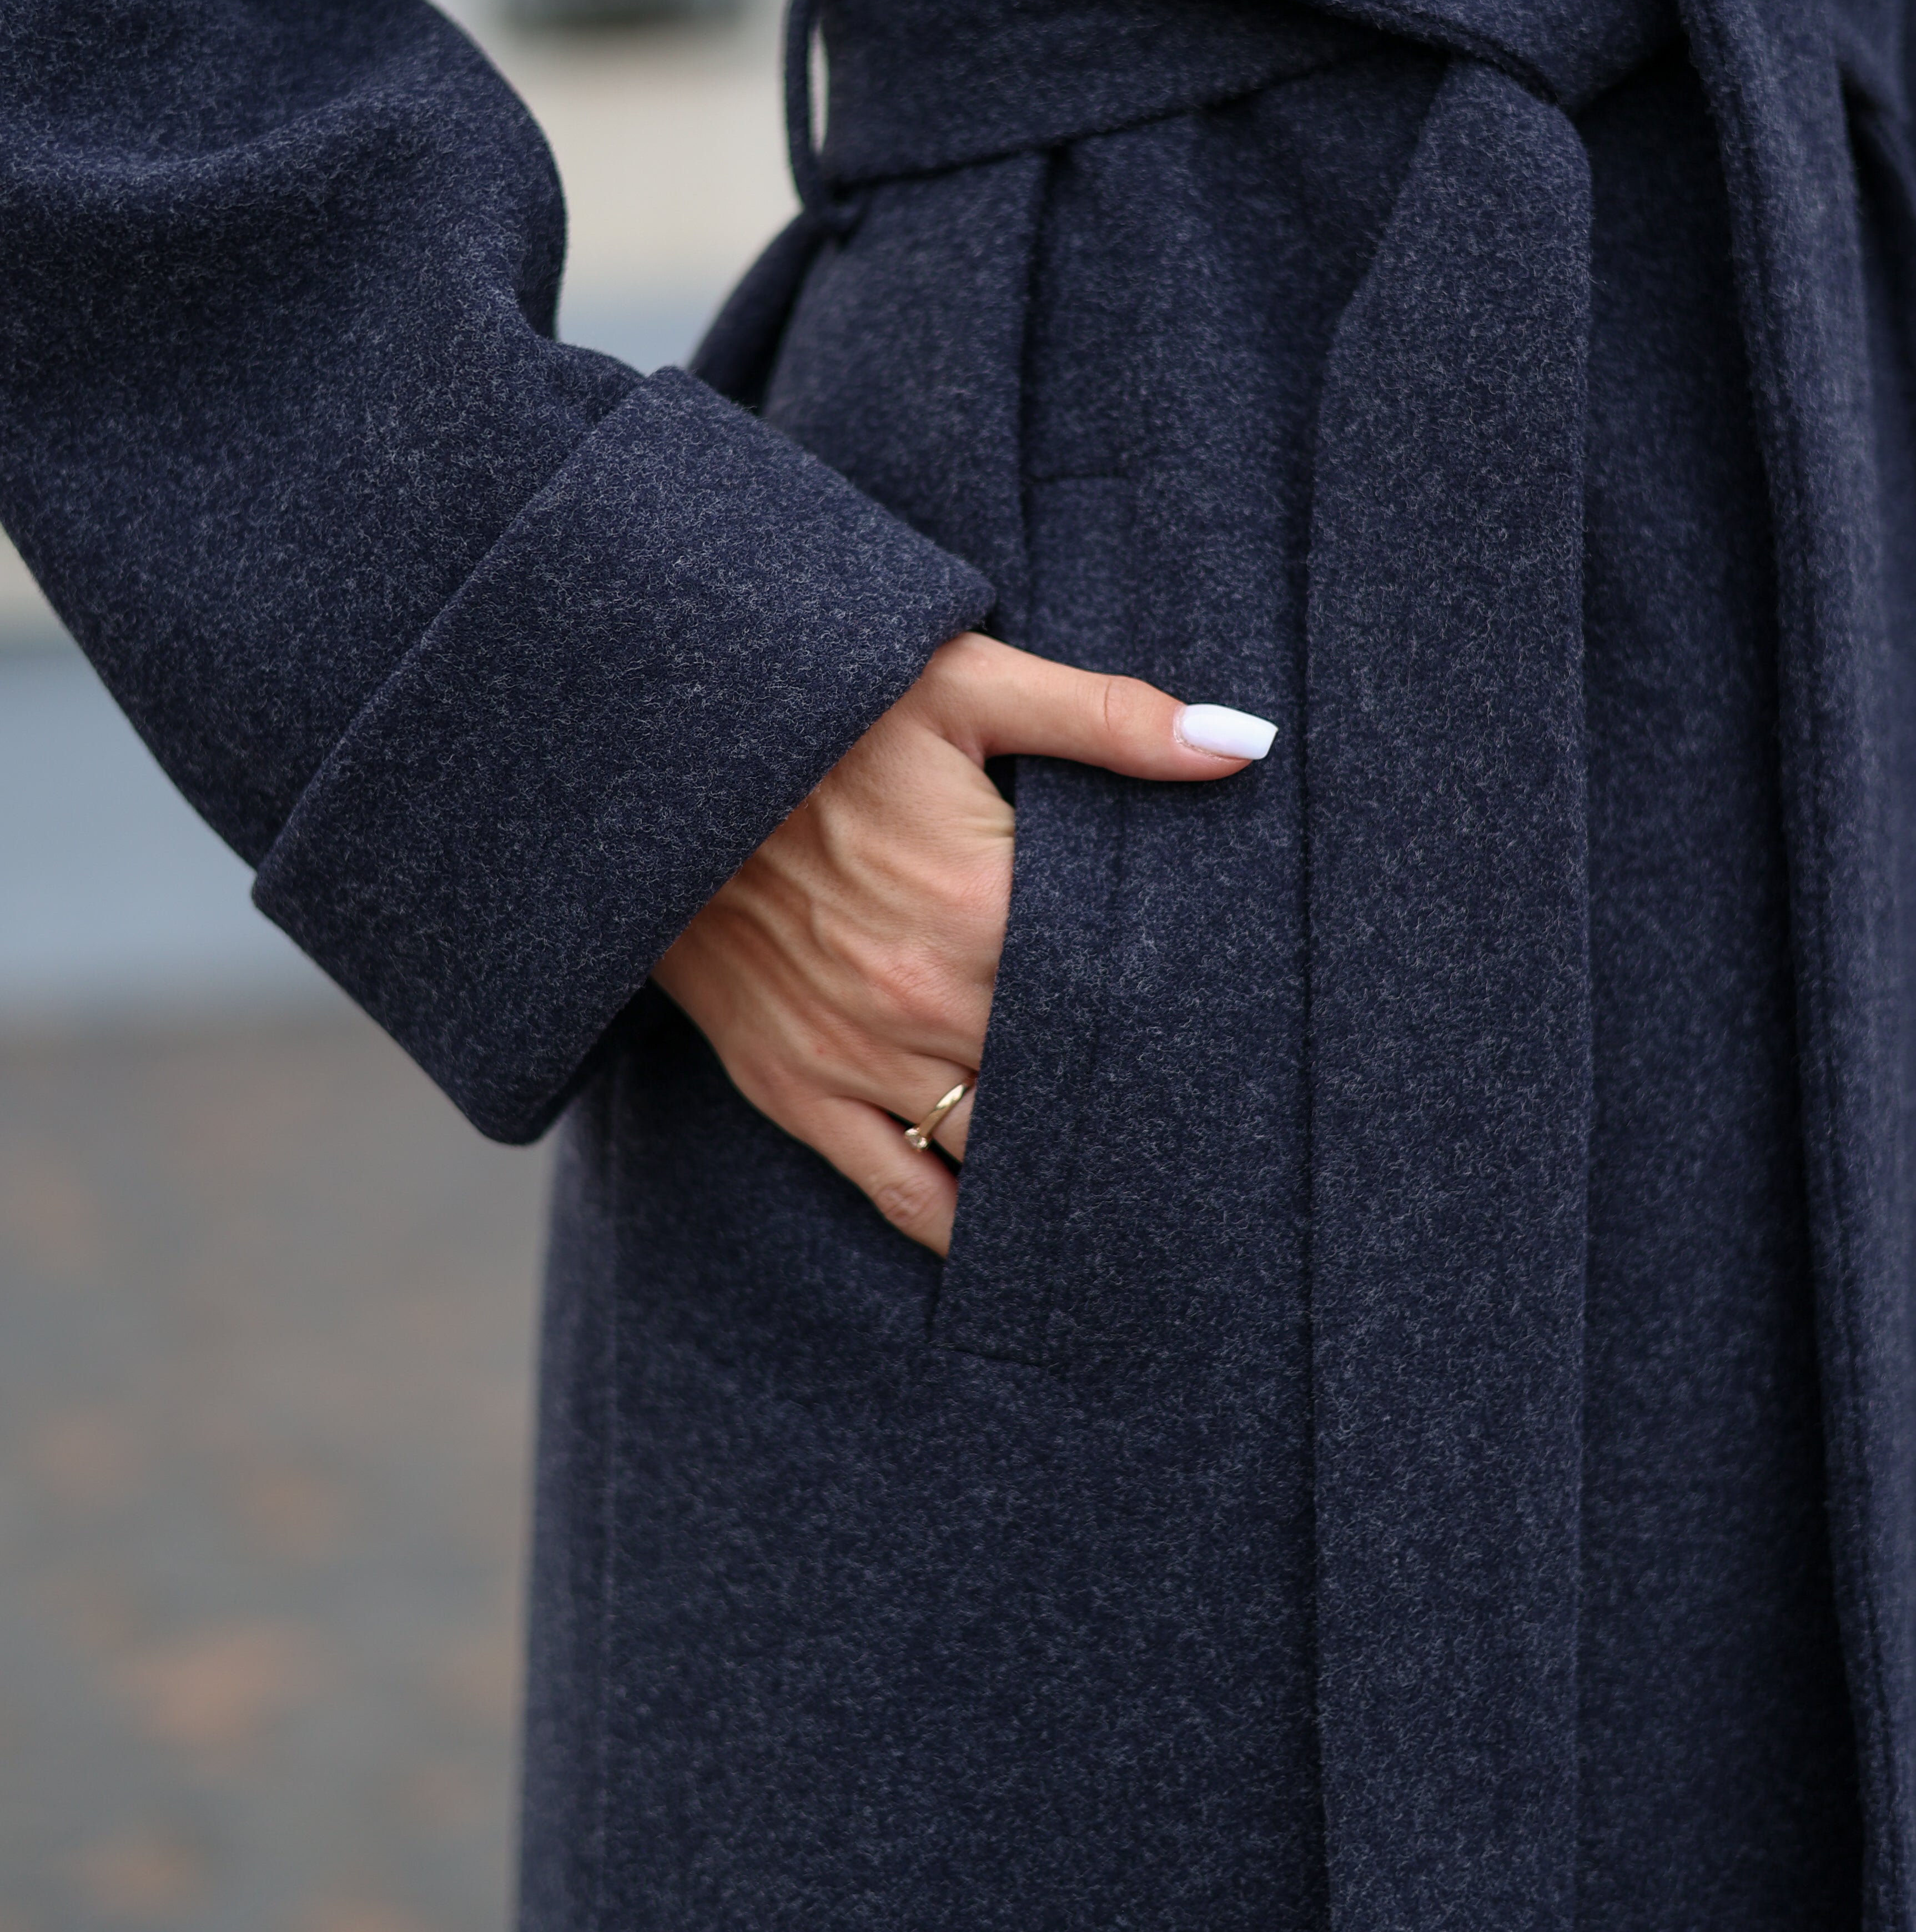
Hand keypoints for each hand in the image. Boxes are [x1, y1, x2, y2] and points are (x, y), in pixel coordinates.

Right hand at [653, 631, 1275, 1256]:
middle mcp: (931, 1000)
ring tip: (1131, 1204)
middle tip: (1209, 1144)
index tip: (1232, 1042)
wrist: (656, 755)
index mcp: (987, 907)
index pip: (1118, 998)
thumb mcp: (965, 682)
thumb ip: (1109, 719)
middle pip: (1066, 1088)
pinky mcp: (794, 1086)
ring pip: (995, 1154)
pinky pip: (898, 1190)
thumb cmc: (822, 710)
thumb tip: (1243, 744)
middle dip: (1126, 1107)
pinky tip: (1011, 1249)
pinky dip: (960, 1231)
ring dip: (1057, 1177)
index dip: (1179, 1023)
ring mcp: (861, 1056)